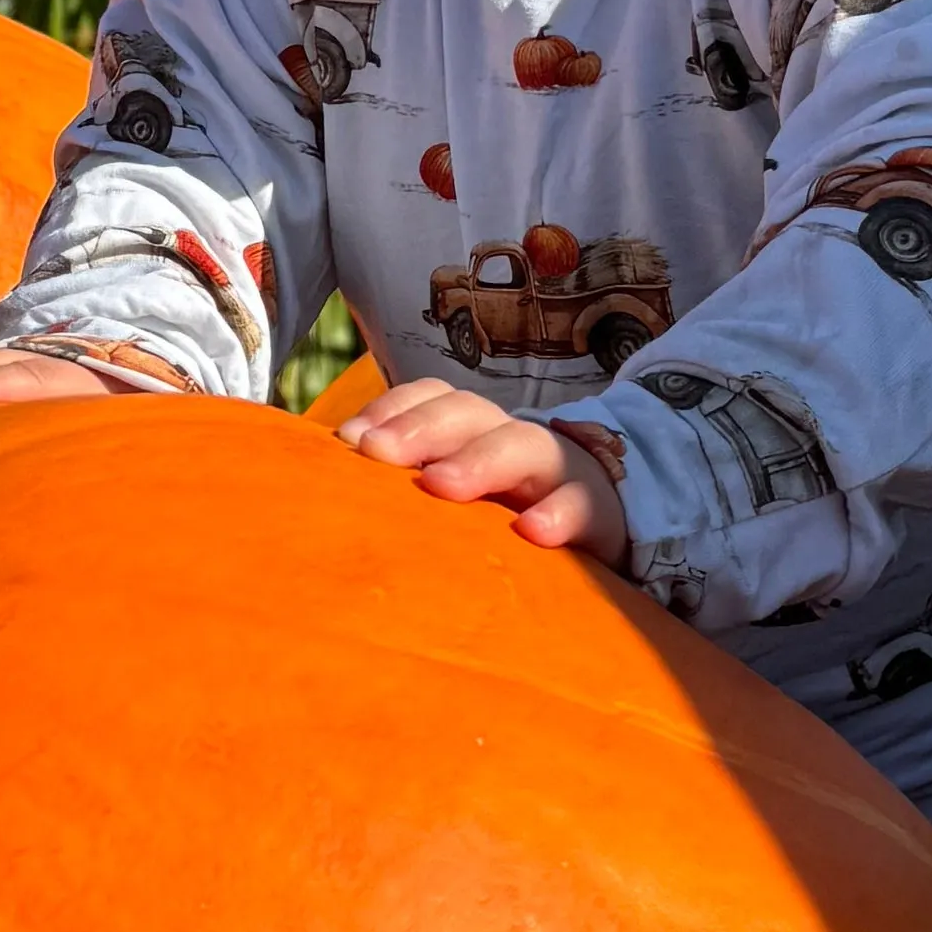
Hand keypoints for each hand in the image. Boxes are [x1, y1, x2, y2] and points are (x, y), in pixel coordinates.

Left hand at [330, 377, 632, 564]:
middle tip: (374, 453)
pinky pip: (582, 507)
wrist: (608, 519)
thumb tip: (324, 481)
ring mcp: (556, 472)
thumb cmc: (508, 511)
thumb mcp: (459, 490)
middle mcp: (509, 439)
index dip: (391, 409)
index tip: (348, 439)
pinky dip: (559, 515)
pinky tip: (533, 533)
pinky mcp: (597, 512)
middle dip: (419, 427)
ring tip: (440, 485)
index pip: (431, 398)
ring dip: (478, 462)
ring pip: (521, 447)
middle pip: (467, 413)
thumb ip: (407, 481)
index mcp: (472, 431)